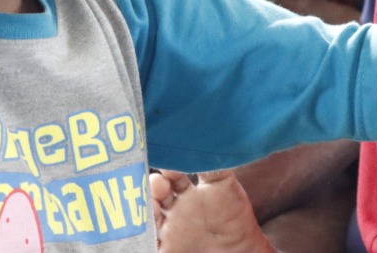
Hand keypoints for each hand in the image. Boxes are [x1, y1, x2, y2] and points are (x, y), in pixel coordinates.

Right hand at [150, 170, 275, 252]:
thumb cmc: (236, 220)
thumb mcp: (226, 187)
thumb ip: (213, 165)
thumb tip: (205, 134)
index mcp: (187, 193)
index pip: (171, 174)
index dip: (168, 167)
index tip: (168, 160)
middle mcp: (174, 209)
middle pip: (154, 193)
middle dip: (154, 185)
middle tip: (158, 182)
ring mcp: (168, 229)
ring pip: (147, 214)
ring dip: (146, 207)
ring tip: (153, 204)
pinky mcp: (165, 248)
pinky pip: (145, 239)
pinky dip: (140, 232)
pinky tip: (143, 224)